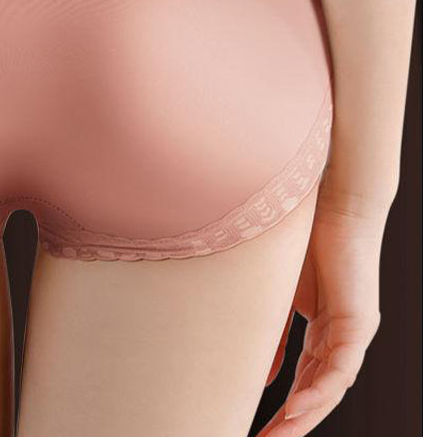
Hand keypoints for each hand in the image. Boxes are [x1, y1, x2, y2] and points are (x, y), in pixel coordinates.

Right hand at [256, 191, 385, 435]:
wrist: (330, 202)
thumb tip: (266, 378)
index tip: (257, 427)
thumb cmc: (301, 237)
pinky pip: (339, 366)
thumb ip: (272, 333)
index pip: (304, 381)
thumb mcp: (278, 292)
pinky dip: (317, 389)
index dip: (283, 408)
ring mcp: (352, 332)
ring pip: (330, 387)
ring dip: (304, 415)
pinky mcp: (358, 322)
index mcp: (323, 332)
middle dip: (292, 422)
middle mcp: (341, 338)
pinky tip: (295, 407)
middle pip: (317, 392)